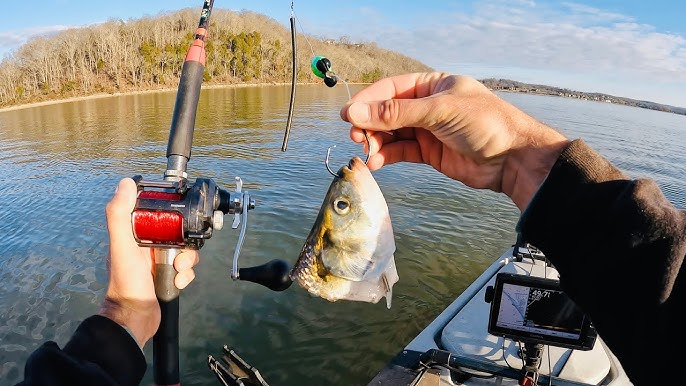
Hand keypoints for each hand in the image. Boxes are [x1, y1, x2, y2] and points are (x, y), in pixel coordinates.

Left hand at [98, 178, 198, 346]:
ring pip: (186, 251)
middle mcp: (148, 246)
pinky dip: (186, 276)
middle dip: (184, 245)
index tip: (181, 220)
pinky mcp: (170, 276)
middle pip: (179, 233)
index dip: (173, 215)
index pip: (161, 215)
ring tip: (178, 273)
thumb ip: (120, 214)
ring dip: (187, 262)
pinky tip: (177, 282)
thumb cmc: (127, 281)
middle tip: (179, 257)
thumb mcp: (122, 245)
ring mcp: (160, 262)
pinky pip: (187, 269)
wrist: (135, 318)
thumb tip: (127, 182)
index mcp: (136, 235)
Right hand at [340, 72, 569, 209]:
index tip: (348, 115)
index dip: (368, 101)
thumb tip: (357, 112)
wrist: (513, 159)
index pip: (391, 89)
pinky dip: (387, 156)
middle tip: (356, 137)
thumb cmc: (485, 123)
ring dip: (376, 142)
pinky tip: (377, 162)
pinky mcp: (430, 153)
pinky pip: (401, 151)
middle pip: (388, 112)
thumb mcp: (438, 111)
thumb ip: (396, 114)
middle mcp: (428, 106)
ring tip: (368, 152)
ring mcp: (428, 130)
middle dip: (370, 124)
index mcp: (432, 85)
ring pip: (392, 133)